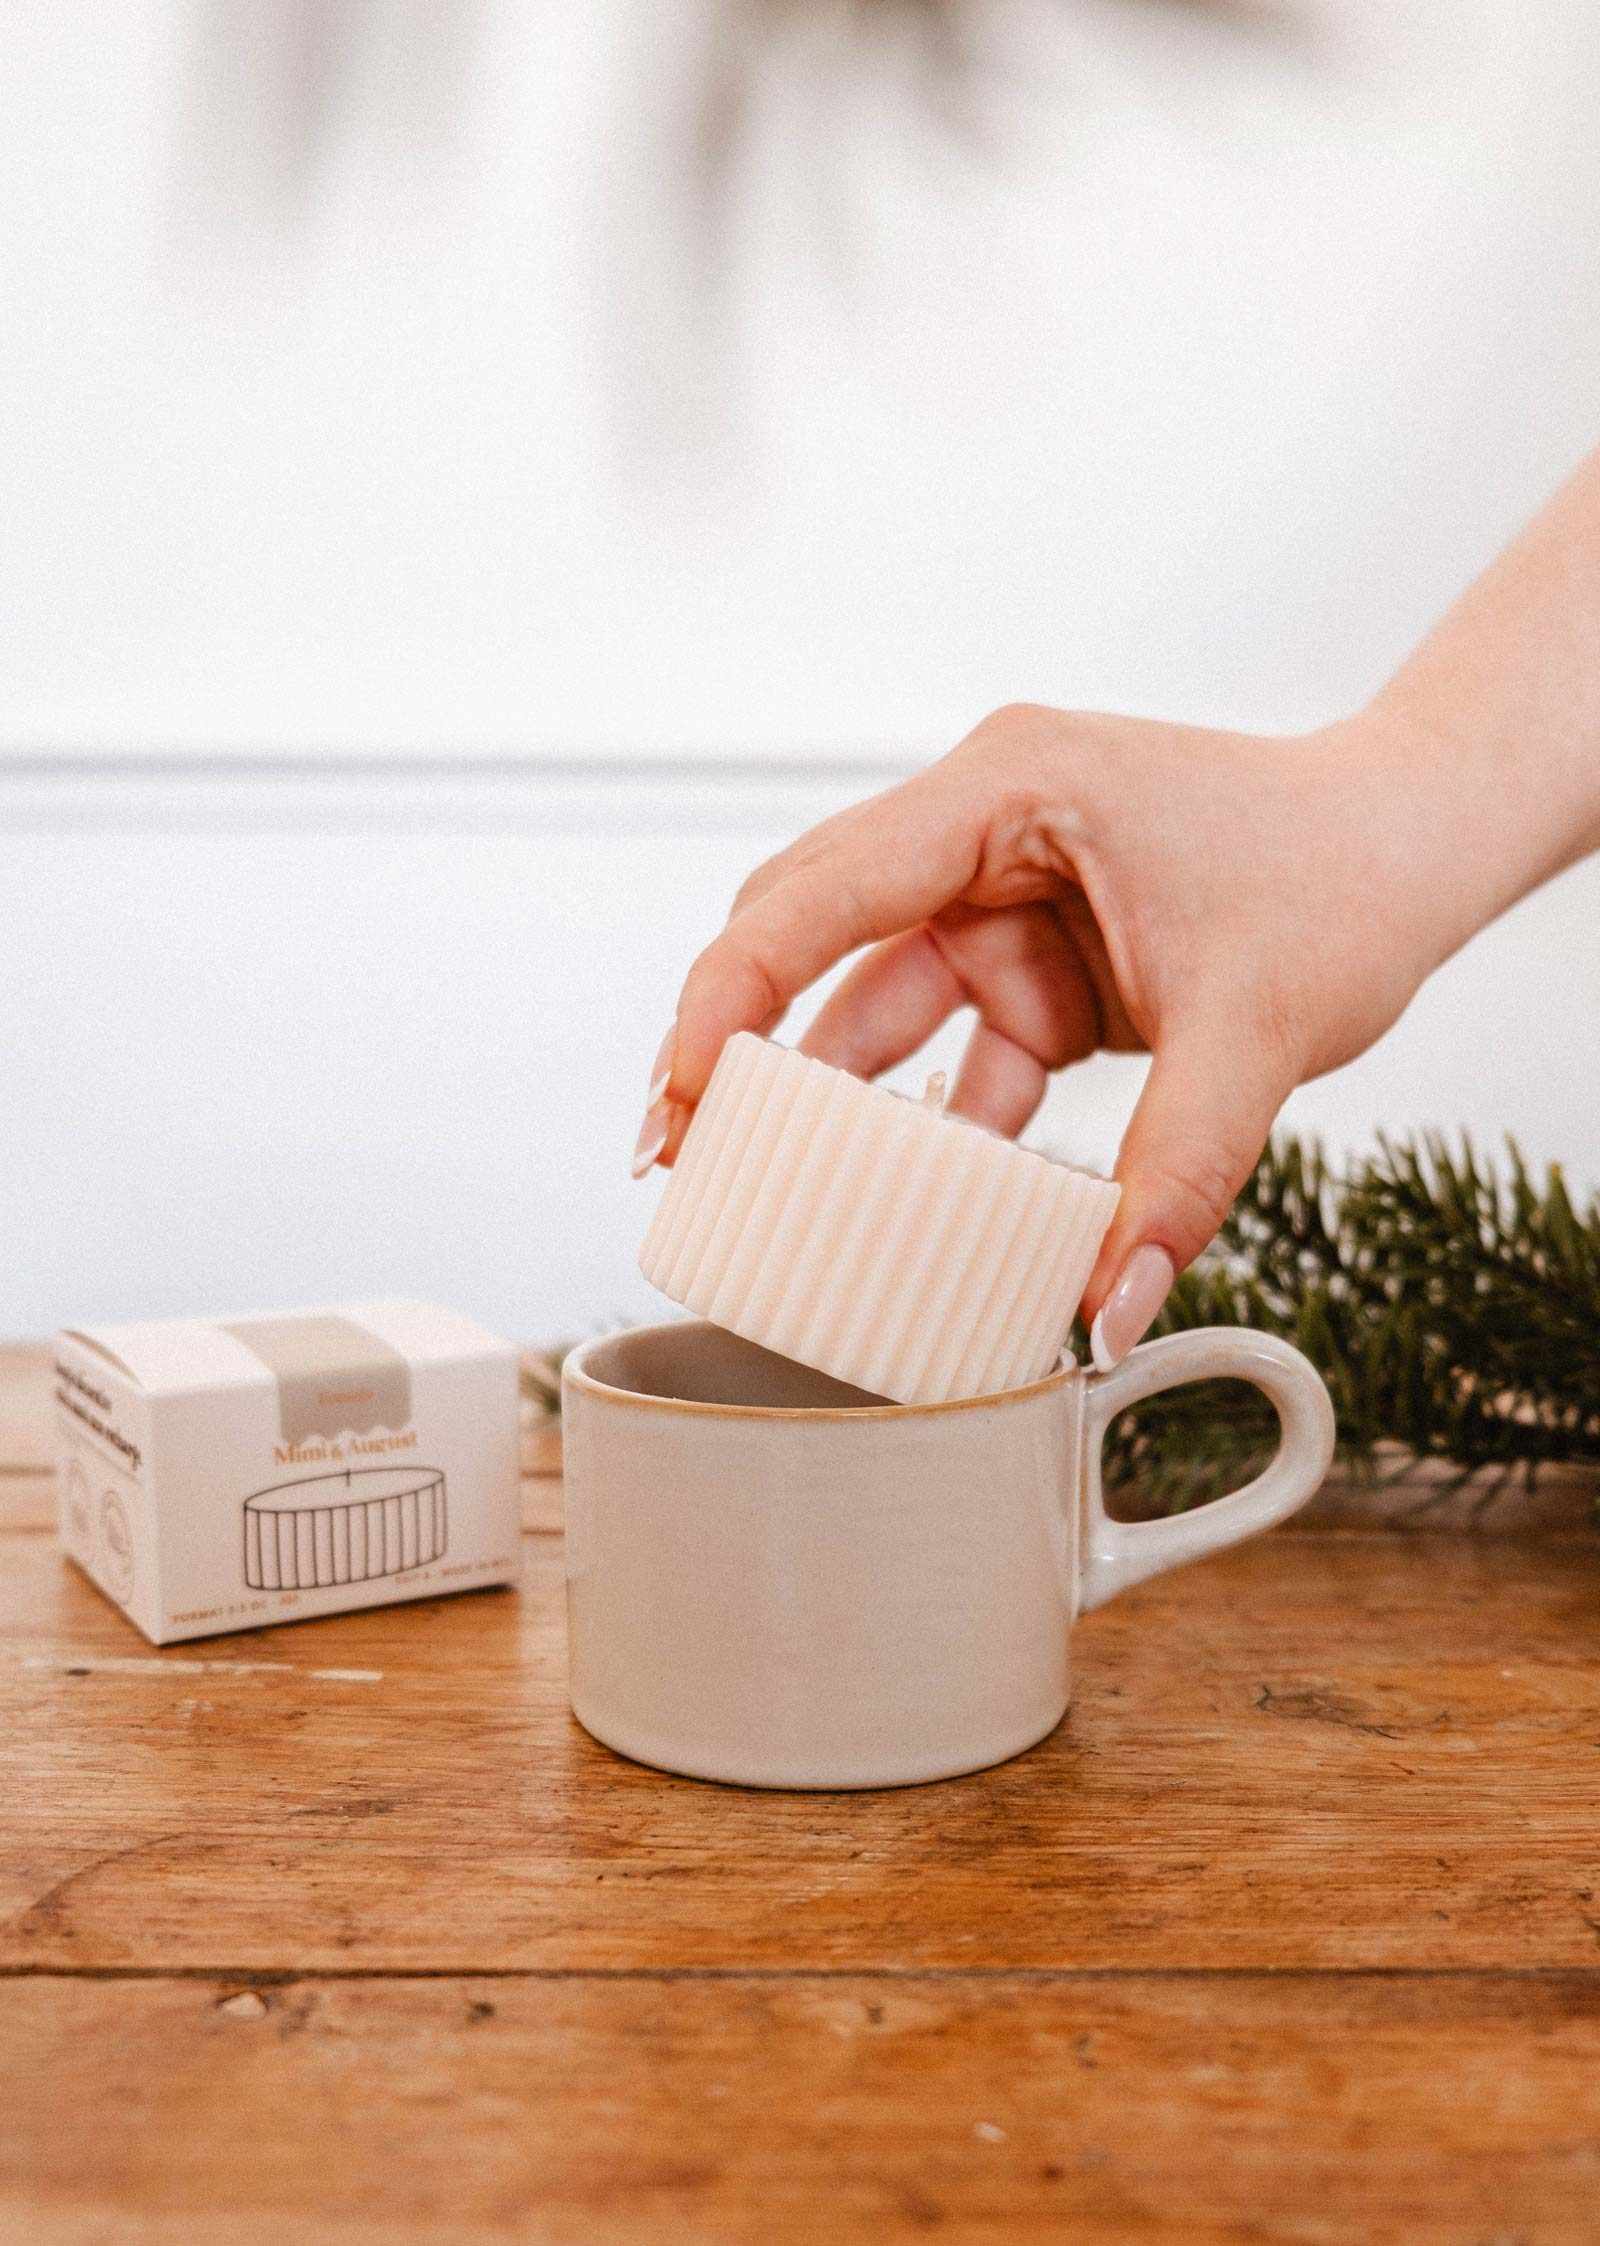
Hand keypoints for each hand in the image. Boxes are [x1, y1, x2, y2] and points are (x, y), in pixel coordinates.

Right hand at [634, 703, 1465, 1362]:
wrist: (1413, 846)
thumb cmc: (1342, 874)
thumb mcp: (1258, 1028)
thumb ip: (1175, 1173)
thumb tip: (1101, 1314)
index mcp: (1007, 791)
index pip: (821, 888)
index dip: (731, 994)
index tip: (680, 1096)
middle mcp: (980, 831)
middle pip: (805, 934)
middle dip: (735, 1045)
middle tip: (673, 1156)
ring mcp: (1000, 898)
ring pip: (864, 1002)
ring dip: (818, 1099)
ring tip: (752, 1196)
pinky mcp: (1031, 963)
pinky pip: (945, 1050)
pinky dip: (922, 1127)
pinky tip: (890, 1206)